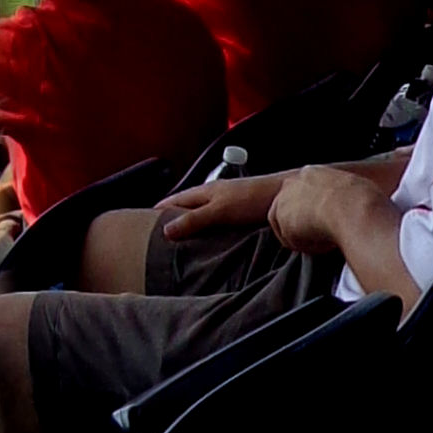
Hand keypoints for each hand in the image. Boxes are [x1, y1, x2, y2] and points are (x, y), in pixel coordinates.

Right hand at [151, 171, 288, 241]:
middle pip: (188, 206)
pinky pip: (219, 222)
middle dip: (174, 217)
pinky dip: (211, 230)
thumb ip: (194, 220)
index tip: (146, 221)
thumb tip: (165, 231)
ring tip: (185, 241)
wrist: (287, 194)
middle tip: (161, 235)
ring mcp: (229, 203)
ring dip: (194, 224)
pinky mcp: (242, 213)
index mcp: (205, 191)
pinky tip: (213, 240)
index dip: (161, 209)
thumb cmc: (254, 197)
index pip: (175, 200)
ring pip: (204, 214)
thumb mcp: (219, 210)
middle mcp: (215, 195)